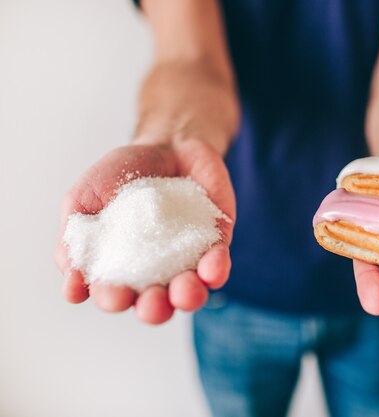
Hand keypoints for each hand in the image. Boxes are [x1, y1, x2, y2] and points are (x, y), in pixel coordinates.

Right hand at [54, 139, 234, 323]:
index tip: (111, 293)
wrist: (168, 142)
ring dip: (187, 298)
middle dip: (152, 308)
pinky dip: (216, 270)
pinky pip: (218, 264)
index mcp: (120, 268)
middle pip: (155, 303)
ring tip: (183, 292)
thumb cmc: (122, 173)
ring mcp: (188, 259)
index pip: (115, 293)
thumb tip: (71, 286)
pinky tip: (211, 271)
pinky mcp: (216, 243)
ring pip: (190, 291)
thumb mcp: (84, 199)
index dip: (112, 298)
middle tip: (150, 303)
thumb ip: (74, 239)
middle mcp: (155, 272)